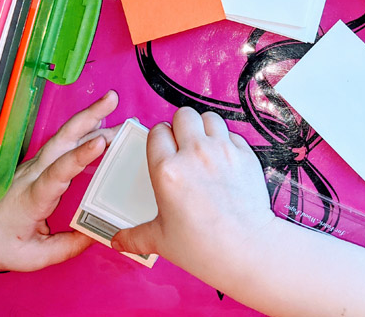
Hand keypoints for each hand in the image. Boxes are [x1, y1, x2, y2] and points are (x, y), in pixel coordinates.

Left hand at [0, 90, 120, 270]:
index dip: (80, 156)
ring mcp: (32, 168)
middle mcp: (32, 175)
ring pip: (62, 138)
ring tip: (111, 103)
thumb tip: (95, 233)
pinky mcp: (34, 168)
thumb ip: (66, 247)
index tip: (100, 141)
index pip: (58, 172)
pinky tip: (96, 125)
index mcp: (31, 198)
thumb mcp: (30, 259)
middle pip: (61, 140)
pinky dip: (80, 131)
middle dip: (88, 117)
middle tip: (112, 99)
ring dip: (87, 119)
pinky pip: (60, 146)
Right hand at [111, 107, 273, 276]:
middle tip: (184, 144)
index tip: (163, 148)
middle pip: (183, 115)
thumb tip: (117, 241)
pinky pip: (232, 134)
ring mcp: (222, 151)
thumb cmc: (204, 247)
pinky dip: (227, 141)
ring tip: (204, 146)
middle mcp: (194, 154)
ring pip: (209, 117)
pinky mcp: (245, 154)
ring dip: (204, 128)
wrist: (247, 249)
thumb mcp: (161, 240)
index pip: (157, 132)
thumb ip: (135, 236)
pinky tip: (224, 159)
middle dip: (181, 126)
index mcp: (167, 171)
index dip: (159, 138)